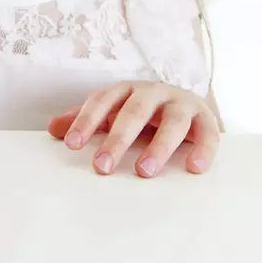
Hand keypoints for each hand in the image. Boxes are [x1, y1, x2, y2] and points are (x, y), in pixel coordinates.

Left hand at [48, 81, 219, 177]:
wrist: (187, 105)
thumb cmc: (142, 113)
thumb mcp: (114, 113)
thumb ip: (86, 120)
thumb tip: (53, 129)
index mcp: (127, 90)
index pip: (103, 100)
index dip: (86, 120)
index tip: (72, 145)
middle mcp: (155, 93)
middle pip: (135, 112)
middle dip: (117, 140)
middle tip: (102, 167)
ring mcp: (182, 104)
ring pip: (172, 122)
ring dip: (158, 147)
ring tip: (144, 172)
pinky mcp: (206, 119)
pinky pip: (208, 134)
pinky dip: (202, 150)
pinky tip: (193, 168)